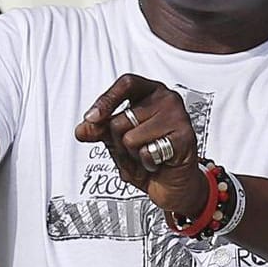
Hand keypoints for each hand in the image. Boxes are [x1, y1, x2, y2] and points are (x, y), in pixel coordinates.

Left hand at [74, 74, 208, 220]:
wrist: (173, 182)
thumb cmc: (150, 154)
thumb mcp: (118, 140)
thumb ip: (99, 130)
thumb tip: (83, 129)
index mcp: (150, 92)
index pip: (127, 84)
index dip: (107, 100)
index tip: (92, 118)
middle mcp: (166, 100)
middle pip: (121, 119)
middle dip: (119, 142)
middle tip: (134, 148)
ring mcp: (178, 117)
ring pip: (131, 138)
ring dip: (133, 155)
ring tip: (146, 155)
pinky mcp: (184, 138)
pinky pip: (147, 152)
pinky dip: (146, 164)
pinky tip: (157, 162)